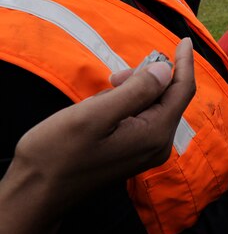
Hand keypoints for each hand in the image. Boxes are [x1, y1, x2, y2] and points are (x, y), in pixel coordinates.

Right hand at [0, 39, 195, 233]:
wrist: (35, 194)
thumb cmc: (58, 154)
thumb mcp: (94, 115)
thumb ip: (135, 91)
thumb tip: (166, 70)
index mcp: (155, 134)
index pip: (182, 89)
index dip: (185, 62)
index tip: (184, 39)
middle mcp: (158, 145)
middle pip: (167, 96)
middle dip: (144, 79)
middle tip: (112, 79)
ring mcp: (146, 151)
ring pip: (150, 105)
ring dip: (129, 94)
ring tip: (97, 103)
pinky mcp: (132, 153)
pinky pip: (139, 118)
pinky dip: (123, 106)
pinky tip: (99, 113)